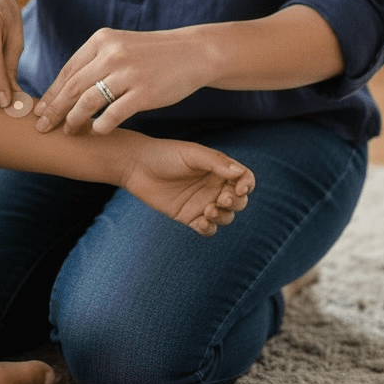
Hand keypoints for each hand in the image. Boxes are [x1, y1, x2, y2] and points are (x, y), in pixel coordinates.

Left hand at [34, 27, 210, 133]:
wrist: (193, 53)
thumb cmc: (152, 54)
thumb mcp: (121, 46)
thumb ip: (96, 61)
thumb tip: (65, 87)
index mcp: (102, 40)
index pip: (68, 70)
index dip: (52, 93)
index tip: (40, 109)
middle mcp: (111, 54)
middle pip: (73, 87)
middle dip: (54, 110)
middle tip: (42, 127)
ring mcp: (127, 74)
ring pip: (88, 102)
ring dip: (73, 120)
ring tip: (67, 132)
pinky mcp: (144, 93)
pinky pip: (113, 115)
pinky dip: (100, 126)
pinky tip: (96, 132)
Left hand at [121, 137, 254, 235]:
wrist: (137, 166)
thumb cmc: (165, 154)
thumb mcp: (192, 154)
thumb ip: (216, 163)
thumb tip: (240, 173)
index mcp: (218, 169)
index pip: (244, 179)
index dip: (246, 185)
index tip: (239, 189)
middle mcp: (213, 186)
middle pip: (239, 201)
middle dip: (235, 202)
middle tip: (221, 199)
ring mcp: (202, 202)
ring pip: (226, 216)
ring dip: (223, 216)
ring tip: (208, 210)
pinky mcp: (189, 216)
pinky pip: (208, 229)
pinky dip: (209, 228)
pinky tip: (201, 222)